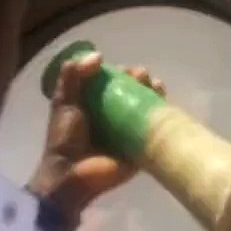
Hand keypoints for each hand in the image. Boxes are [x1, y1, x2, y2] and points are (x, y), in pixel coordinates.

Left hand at [27, 53, 166, 230]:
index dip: (121, 73)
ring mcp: (129, 134)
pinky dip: (162, 118)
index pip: (112, 84)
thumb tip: (98, 55)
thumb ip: (74, 77)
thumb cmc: (65, 138)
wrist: (72, 175)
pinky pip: (154, 132)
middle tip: (142, 76)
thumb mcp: (64, 103)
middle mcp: (113, 118)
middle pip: (132, 94)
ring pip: (146, 110)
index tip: (126, 69)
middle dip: (140, 81)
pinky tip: (166, 106)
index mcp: (94, 106)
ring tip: (156, 86)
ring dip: (154, 95)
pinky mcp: (141, 150)